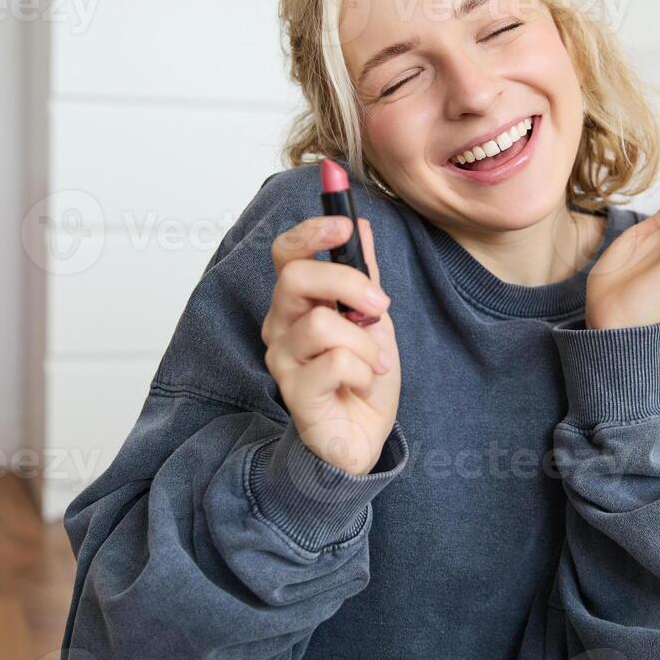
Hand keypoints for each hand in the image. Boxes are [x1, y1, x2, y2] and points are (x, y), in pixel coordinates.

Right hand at [262, 215, 400, 473]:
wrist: (363, 435)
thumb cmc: (361, 377)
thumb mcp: (372, 318)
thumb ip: (363, 274)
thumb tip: (360, 225)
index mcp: (297, 302)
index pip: (286, 254)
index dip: (311, 233)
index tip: (344, 226)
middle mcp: (280, 326)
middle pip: (296, 278)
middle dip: (347, 283)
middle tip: (379, 305)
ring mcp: (282, 360)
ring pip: (321, 324)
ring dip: (363, 341)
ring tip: (373, 362)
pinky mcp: (294, 393)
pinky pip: (335, 364)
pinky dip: (363, 372)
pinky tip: (362, 383)